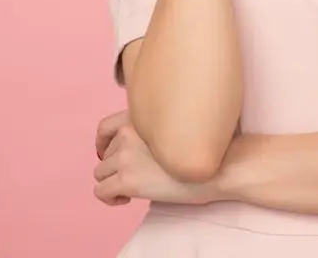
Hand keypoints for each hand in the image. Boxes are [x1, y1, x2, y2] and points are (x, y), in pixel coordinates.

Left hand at [93, 110, 217, 205]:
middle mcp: (128, 133)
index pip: (103, 128)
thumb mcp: (172, 129)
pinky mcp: (126, 179)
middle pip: (105, 154)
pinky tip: (126, 199)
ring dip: (114, 181)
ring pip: (100, 173)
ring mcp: (126, 156)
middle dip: (117, 166)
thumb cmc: (203, 150)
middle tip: (139, 176)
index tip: (111, 156)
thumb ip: (149, 132)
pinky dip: (109, 198)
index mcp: (139, 117)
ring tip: (135, 189)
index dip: (103, 145)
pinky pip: (100, 191)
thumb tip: (133, 151)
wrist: (217, 168)